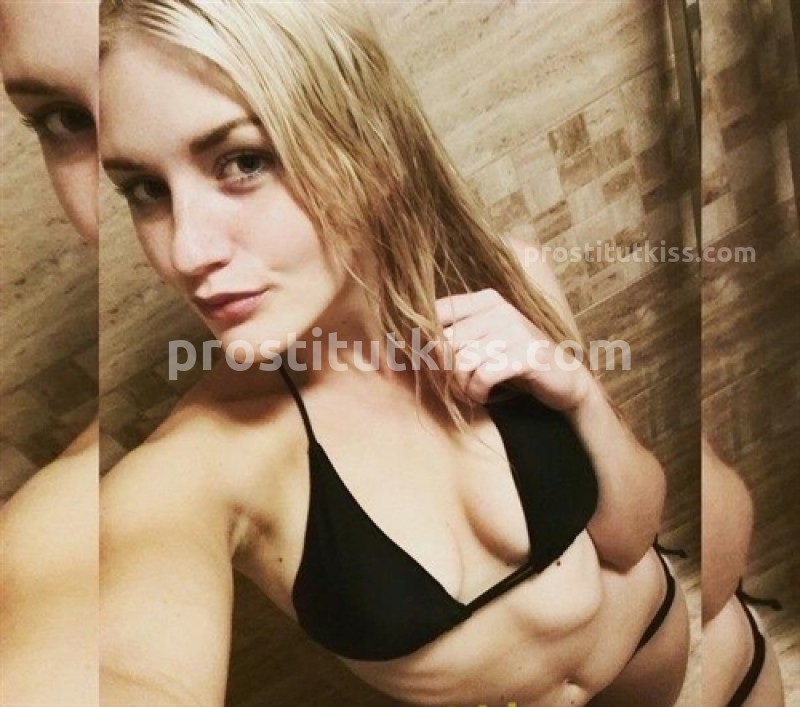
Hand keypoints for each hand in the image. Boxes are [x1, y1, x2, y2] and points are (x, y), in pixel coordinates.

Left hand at [434, 288, 594, 409]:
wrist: (564, 379)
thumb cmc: (514, 361)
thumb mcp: (484, 342)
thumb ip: (454, 336)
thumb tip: (406, 343)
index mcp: (487, 300)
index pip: (438, 311)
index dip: (422, 338)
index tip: (419, 358)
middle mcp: (500, 309)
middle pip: (446, 341)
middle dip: (444, 371)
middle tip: (455, 385)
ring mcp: (516, 330)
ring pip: (462, 360)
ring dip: (460, 385)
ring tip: (469, 392)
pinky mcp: (527, 355)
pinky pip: (483, 375)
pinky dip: (477, 392)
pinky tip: (483, 396)